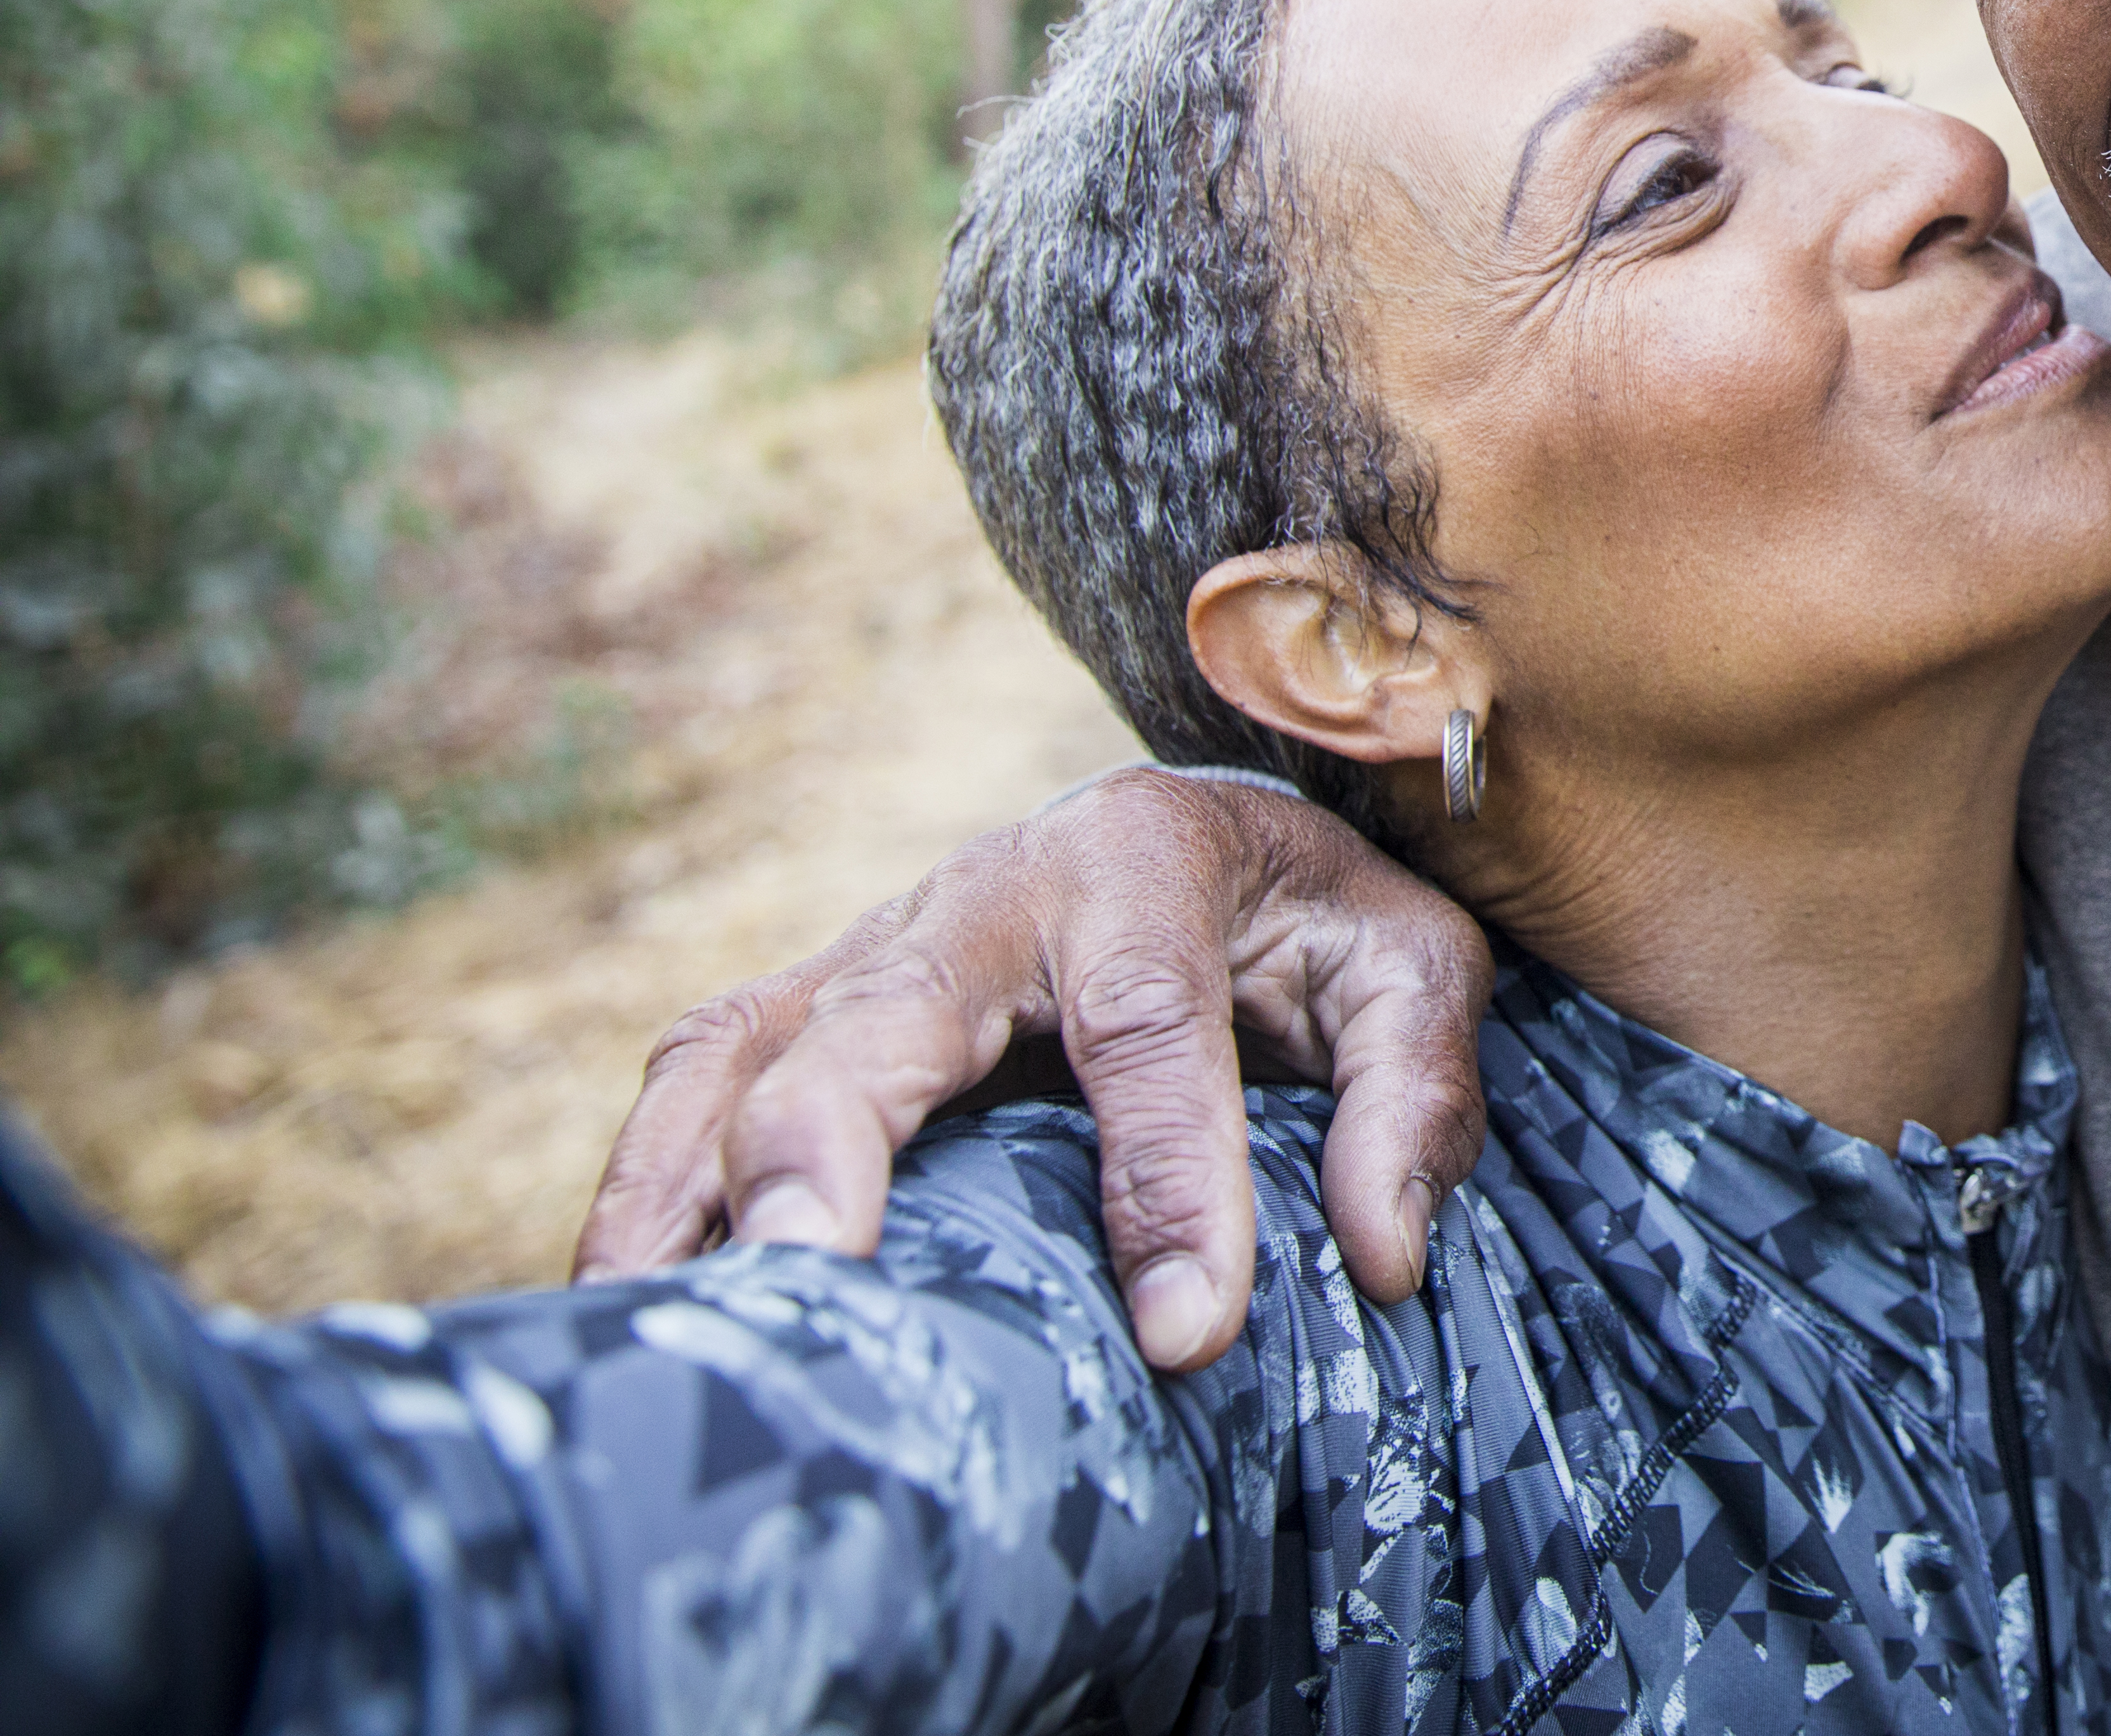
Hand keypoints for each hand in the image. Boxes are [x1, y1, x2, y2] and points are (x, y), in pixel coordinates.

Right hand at [570, 767, 1489, 1371]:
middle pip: (883, 1017)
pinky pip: (694, 1086)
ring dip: (698, 1184)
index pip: (1147, 1024)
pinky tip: (632, 1308)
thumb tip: (1385, 1252)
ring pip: (745, 1051)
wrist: (1219, 842)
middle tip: (817, 1281)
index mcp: (1142, 858)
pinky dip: (647, 1189)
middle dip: (836, 1146)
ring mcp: (870, 948)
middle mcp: (982, 889)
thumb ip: (1413, 1095)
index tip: (1188, 1333)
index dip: (1168, 1179)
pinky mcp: (803, 1008)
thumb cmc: (1312, 923)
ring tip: (681, 1327)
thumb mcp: (1410, 969)